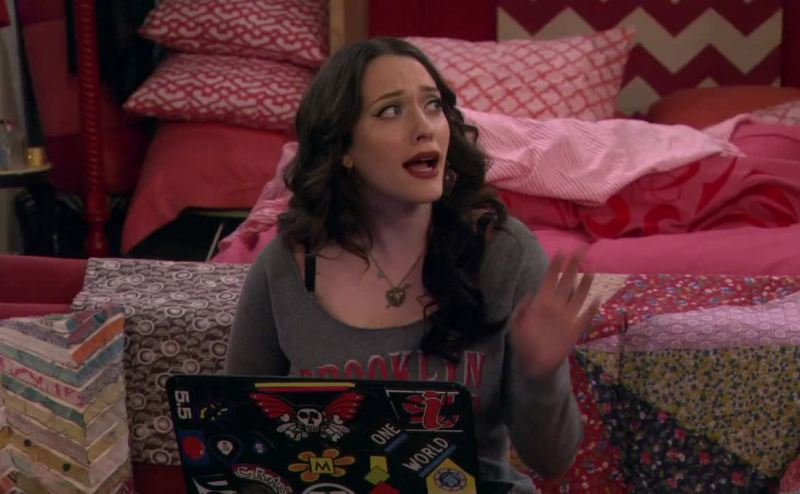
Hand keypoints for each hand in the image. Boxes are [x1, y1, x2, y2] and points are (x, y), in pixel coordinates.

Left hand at [511, 252, 599, 379]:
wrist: (533, 364)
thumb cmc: (523, 343)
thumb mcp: (516, 326)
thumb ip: (521, 310)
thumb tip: (530, 294)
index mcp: (542, 302)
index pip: (550, 280)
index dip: (556, 266)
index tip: (562, 252)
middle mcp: (556, 306)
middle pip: (567, 282)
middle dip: (573, 266)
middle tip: (582, 250)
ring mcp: (567, 318)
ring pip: (578, 296)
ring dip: (585, 283)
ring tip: (591, 269)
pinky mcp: (574, 331)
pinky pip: (585, 318)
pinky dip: (592, 309)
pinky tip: (598, 299)